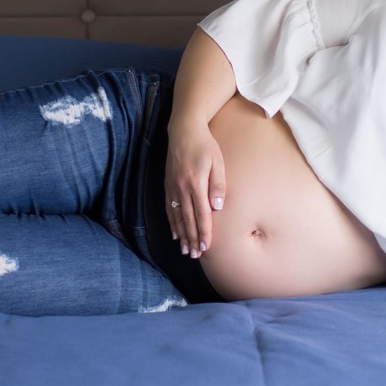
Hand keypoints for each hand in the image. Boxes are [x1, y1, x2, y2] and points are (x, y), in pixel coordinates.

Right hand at [164, 124, 226, 258]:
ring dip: (182, 235)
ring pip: (177, 216)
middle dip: (192, 239)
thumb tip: (218, 207)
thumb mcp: (218, 162)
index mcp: (196, 184)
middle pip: (188, 219)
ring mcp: (173, 187)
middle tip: (196, 256)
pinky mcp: (168, 184)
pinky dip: (172, 222)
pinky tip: (175, 233)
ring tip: (186, 250)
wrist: (184, 130)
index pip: (201, 214)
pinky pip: (169, 208)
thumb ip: (218, 185)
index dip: (204, 232)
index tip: (206, 247)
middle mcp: (182, 188)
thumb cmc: (205, 145)